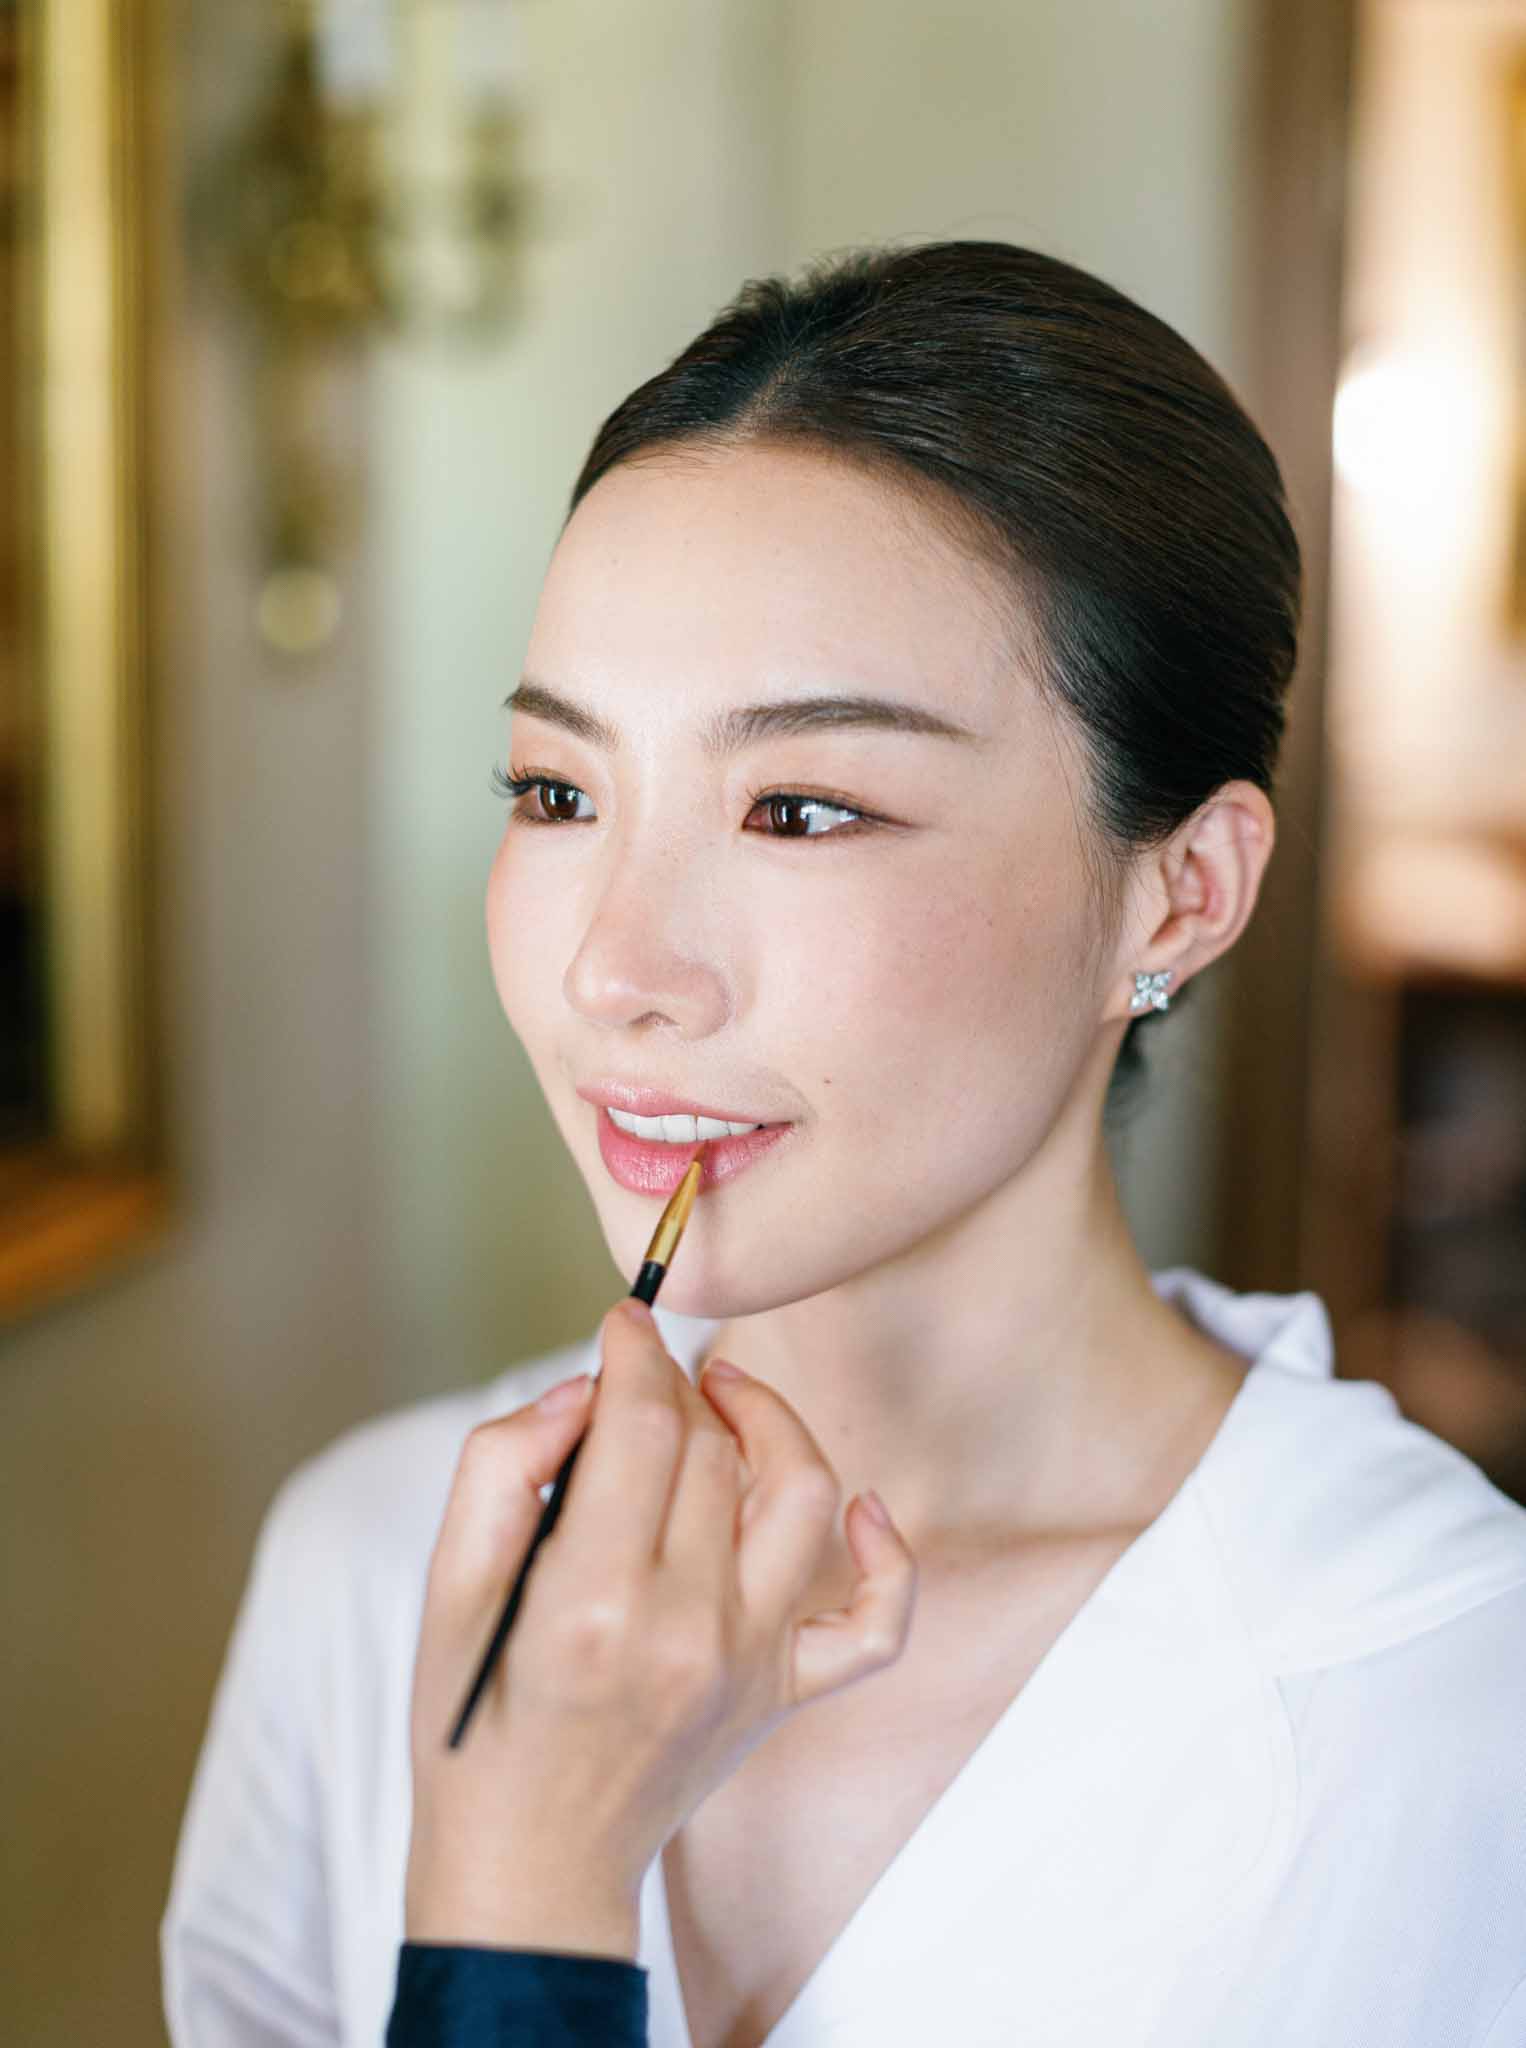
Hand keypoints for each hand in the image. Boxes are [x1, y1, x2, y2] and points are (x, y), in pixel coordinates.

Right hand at [403, 1296, 917, 1957]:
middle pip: (713, 1448)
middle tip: (639, 1377)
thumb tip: (583, 1392)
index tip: (620, 1325)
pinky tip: (859, 1507)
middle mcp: (684, 1625)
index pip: (644, 1424)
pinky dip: (885, 1556)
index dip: (633, 1352)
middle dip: (677, 1384)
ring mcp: (748, 1662)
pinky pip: (874, 1622)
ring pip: (801, 1494)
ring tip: (726, 1397)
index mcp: (589, 1598)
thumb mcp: (445, 1591)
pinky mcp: (784, 1694)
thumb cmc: (475, 1725)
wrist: (530, 1868)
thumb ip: (501, 1468)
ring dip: (771, 1423)